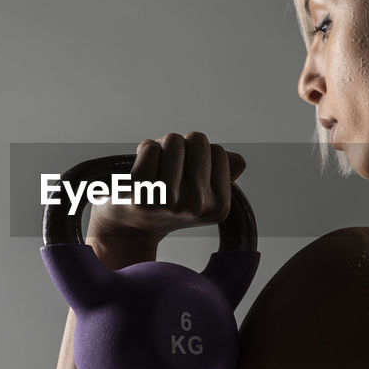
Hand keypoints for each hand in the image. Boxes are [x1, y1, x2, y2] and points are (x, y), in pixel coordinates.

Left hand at [86, 132, 245, 244]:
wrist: (129, 228)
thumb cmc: (167, 202)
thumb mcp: (201, 193)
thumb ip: (223, 173)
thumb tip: (239, 162)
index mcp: (219, 207)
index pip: (218, 151)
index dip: (200, 155)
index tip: (187, 173)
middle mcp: (196, 206)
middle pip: (198, 140)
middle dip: (182, 146)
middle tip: (169, 167)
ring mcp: (169, 200)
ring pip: (174, 140)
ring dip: (162, 147)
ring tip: (155, 169)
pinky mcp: (142, 193)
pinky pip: (150, 148)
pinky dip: (144, 150)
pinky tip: (140, 172)